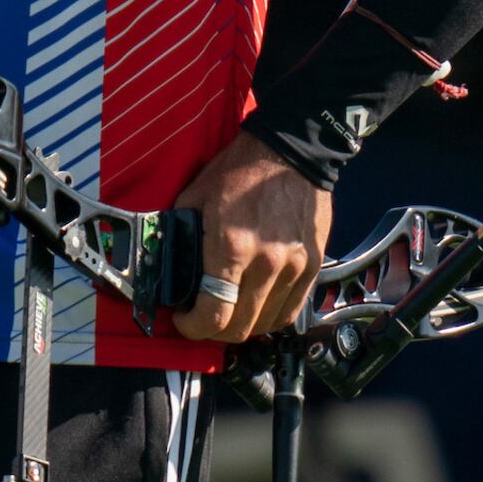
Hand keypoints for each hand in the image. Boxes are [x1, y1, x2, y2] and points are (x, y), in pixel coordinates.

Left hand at [169, 131, 330, 343]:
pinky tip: (256, 305)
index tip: (183, 319)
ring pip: (267, 323)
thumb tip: (169, 263)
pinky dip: (270, 316)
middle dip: (214, 331)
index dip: (192, 327)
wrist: (292, 150)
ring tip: (229, 310)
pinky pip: (291, 309)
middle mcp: (266, 264)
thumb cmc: (241, 169)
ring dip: (243, 325)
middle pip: (240, 328)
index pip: (213, 315)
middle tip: (203, 317)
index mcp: (232, 248)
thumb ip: (181, 234)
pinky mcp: (313, 265)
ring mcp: (294, 267)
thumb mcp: (196, 196)